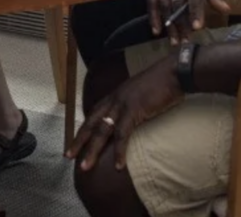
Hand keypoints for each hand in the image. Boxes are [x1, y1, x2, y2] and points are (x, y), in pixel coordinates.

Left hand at [67, 55, 182, 170]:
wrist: (172, 73)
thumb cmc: (159, 85)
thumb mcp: (138, 95)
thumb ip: (130, 106)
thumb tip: (128, 120)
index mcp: (113, 96)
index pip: (92, 116)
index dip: (82, 130)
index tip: (74, 144)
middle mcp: (113, 100)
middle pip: (91, 123)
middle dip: (78, 141)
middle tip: (68, 156)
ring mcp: (122, 104)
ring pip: (102, 131)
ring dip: (92, 151)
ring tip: (85, 166)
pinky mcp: (134, 110)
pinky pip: (122, 134)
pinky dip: (119, 151)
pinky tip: (118, 165)